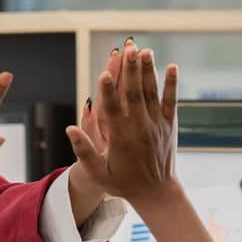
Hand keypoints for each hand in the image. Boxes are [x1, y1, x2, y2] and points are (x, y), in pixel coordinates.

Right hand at [65, 38, 179, 206]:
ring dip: (148, 70)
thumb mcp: (98, 173)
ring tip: (145, 50)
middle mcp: (140, 127)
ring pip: (152, 92)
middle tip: (128, 48)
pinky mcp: (170, 125)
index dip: (107, 90)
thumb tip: (70, 129)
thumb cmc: (123, 183)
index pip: (112, 109)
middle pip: (133, 93)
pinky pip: (171, 100)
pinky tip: (172, 66)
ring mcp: (157, 124)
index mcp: (120, 137)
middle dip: (130, 69)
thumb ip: (83, 151)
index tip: (104, 72)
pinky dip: (171, 83)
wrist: (156, 193)